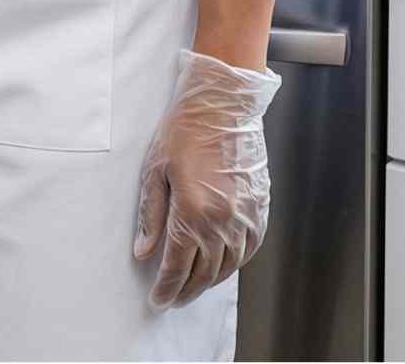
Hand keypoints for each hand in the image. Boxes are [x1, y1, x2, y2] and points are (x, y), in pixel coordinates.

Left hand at [132, 47, 281, 309]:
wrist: (223, 104)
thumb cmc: (185, 130)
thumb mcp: (155, 169)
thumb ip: (150, 215)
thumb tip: (144, 252)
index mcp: (192, 212)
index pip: (176, 266)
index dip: (165, 288)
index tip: (157, 300)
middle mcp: (222, 221)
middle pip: (203, 272)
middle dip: (185, 290)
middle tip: (172, 298)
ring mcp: (245, 216)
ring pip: (227, 265)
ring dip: (209, 280)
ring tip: (194, 285)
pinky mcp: (260, 207)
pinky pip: (249, 248)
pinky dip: (234, 262)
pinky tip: (223, 264)